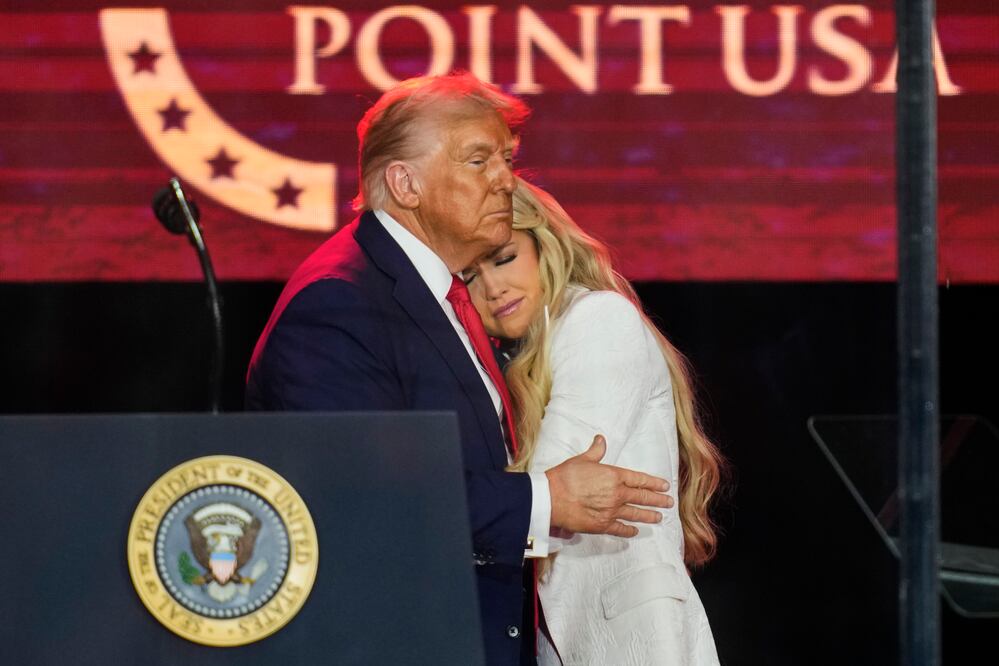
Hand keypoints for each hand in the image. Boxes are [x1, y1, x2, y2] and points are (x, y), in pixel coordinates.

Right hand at [545, 435, 672, 537]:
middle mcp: (617, 494)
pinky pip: (620, 529)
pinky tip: (635, 531)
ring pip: (635, 514)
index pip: (639, 479)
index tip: (665, 486)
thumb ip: (595, 451)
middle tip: (669, 503)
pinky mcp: (602, 525)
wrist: (551, 498)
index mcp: (614, 476)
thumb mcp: (582, 459)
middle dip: (657, 500)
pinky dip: (629, 531)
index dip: (654, 483)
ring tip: (659, 517)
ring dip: (648, 516)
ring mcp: (611, 511)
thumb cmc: (565, 477)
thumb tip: (601, 440)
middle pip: (642, 497)